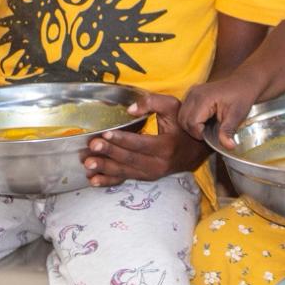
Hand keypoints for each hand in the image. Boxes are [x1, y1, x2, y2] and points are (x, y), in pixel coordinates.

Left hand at [83, 94, 204, 185]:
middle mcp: (159, 164)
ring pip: (125, 171)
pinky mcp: (146, 177)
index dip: (122, 139)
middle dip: (109, 152)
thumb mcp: (173, 107)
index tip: (106, 134)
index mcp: (166, 146)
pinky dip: (108, 181)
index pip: (140, 143)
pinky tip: (93, 181)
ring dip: (105, 168)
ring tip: (88, 163)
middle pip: (129, 159)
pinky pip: (125, 180)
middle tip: (92, 146)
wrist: (196, 149)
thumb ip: (152, 102)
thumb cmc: (181, 125)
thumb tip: (130, 109)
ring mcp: (151, 173)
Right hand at [179, 74, 263, 149]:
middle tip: (208, 133)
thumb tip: (228, 146)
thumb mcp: (237, 115)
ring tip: (205, 127)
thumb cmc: (241, 97)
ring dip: (190, 125)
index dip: (200, 133)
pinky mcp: (192, 93)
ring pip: (181, 116)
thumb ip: (228, 131)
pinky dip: (190, 119)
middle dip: (193, 131)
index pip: (192, 123)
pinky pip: (184, 110)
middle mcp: (194, 94)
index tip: (211, 135)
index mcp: (203, 98)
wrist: (243, 83)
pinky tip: (202, 121)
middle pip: (183, 120)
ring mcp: (192, 92)